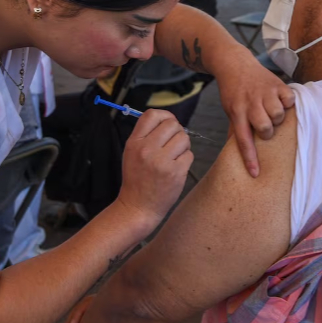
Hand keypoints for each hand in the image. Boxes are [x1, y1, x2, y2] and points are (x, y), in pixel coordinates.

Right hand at [117, 109, 192, 224]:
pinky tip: (176, 168)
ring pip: (184, 138)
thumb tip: (169, 120)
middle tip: (173, 144)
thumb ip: (147, 135)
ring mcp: (162, 161)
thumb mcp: (132, 153)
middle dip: (177, 132)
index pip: (152, 115)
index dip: (165, 116)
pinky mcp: (175, 172)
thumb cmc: (137, 179)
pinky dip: (186, 160)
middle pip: (172, 124)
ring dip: (183, 146)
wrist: (138, 207)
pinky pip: (189, 155)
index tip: (168, 124)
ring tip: (174, 157)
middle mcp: (147, 149)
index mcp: (134, 142)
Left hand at [212, 52, 294, 176]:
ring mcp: (264, 93)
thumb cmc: (233, 92)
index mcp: (237, 113)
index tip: (256, 174)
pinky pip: (289, 99)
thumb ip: (235, 130)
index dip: (250, 159)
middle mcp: (250, 103)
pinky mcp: (276, 84)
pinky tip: (282, 101)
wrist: (233, 63)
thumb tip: (234, 154)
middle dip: (267, 132)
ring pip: (278, 114)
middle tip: (265, 127)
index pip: (243, 141)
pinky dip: (288, 103)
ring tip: (273, 113)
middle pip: (265, 128)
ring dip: (277, 117)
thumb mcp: (230, 110)